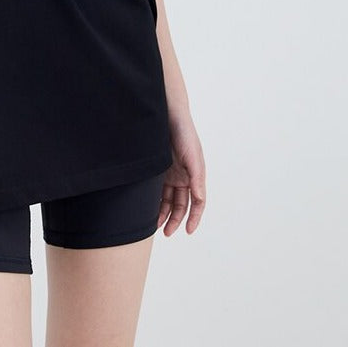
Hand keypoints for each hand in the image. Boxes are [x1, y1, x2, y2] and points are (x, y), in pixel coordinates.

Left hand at [157, 115, 205, 235]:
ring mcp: (171, 174)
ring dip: (164, 213)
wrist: (168, 115)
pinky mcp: (158, 170)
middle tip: (166, 232)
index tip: (188, 231)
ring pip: (168, 200)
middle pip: (181, 205)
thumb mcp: (193, 156)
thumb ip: (196, 178)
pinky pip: (158, 190)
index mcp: (195, 176)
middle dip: (175, 220)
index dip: (194, 218)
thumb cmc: (184, 133)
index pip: (197, 203)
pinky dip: (155, 201)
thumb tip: (199, 198)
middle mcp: (184, 177)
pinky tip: (148, 209)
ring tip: (154, 225)